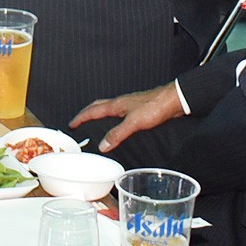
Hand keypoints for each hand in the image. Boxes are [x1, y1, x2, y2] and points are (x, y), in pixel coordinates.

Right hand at [70, 81, 184, 151]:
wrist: (173, 100)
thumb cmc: (155, 107)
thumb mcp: (134, 123)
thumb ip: (118, 133)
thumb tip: (103, 145)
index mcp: (117, 104)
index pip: (93, 110)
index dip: (81, 117)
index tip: (71, 124)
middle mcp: (121, 103)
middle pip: (98, 106)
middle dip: (87, 113)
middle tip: (78, 121)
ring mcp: (129, 105)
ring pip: (108, 108)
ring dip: (98, 114)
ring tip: (94, 123)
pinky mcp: (138, 109)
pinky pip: (118, 113)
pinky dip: (111, 119)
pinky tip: (117, 125)